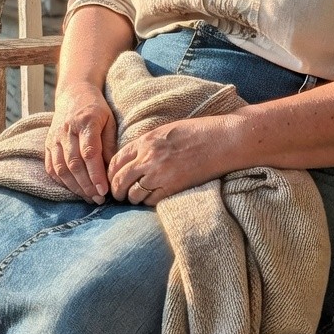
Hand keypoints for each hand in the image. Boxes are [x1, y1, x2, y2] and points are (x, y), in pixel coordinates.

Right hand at [45, 83, 116, 202]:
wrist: (73, 94)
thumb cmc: (96, 109)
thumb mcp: (109, 121)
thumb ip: (109, 145)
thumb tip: (112, 171)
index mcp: (86, 122)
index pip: (89, 153)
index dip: (96, 174)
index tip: (104, 190)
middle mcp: (67, 130)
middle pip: (74, 163)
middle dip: (87, 185)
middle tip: (99, 199)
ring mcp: (54, 138)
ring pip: (61, 168)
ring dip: (75, 187)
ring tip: (89, 197)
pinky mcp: (48, 144)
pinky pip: (51, 167)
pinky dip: (61, 181)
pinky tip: (74, 189)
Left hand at [107, 116, 231, 205]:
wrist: (223, 140)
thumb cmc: (198, 131)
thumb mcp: (166, 130)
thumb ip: (147, 144)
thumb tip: (134, 157)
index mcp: (146, 141)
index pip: (116, 160)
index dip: (111, 172)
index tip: (113, 178)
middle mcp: (148, 158)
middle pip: (120, 180)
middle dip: (116, 190)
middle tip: (118, 195)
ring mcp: (160, 174)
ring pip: (133, 194)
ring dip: (132, 198)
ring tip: (135, 199)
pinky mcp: (173, 187)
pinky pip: (150, 201)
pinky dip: (147, 203)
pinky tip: (151, 199)